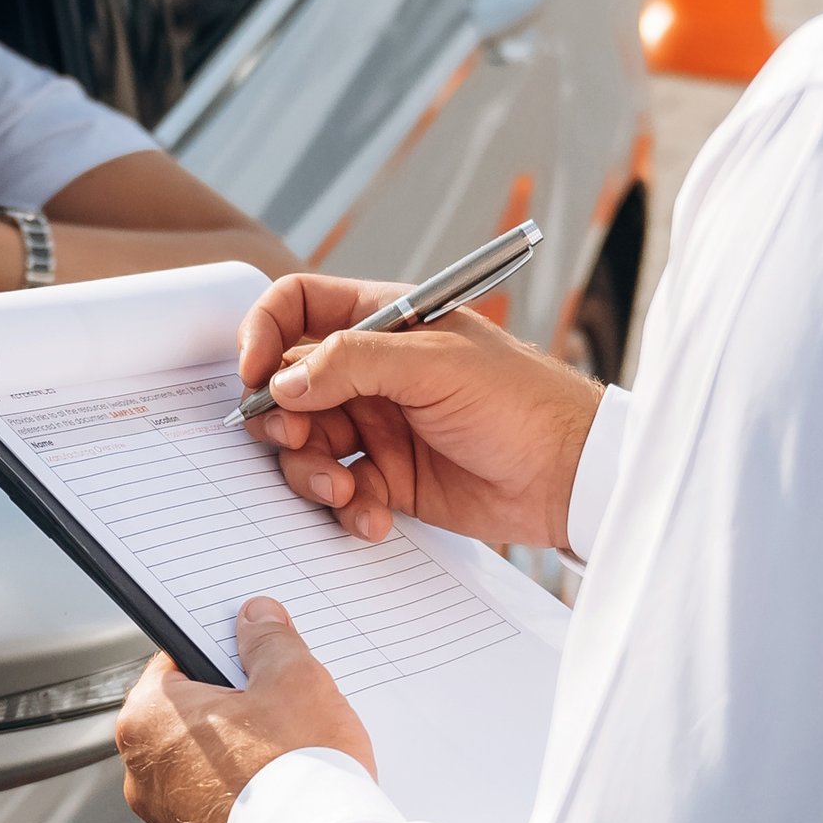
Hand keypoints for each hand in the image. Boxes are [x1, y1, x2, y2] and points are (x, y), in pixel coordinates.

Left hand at [116, 599, 373, 822]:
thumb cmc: (298, 772)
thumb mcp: (294, 681)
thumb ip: (269, 642)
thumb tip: (255, 618)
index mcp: (148, 720)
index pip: (174, 665)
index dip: (218, 654)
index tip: (250, 658)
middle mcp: (142, 777)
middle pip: (190, 723)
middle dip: (234, 713)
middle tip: (283, 710)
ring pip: (205, 775)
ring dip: (241, 764)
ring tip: (294, 762)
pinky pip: (221, 820)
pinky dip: (248, 810)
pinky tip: (289, 804)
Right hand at [239, 272, 601, 549]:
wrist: (571, 476)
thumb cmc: (522, 401)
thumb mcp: (435, 365)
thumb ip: (352, 364)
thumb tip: (281, 381)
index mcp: (383, 323)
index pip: (298, 306)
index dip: (263, 333)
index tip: (251, 373)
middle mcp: (372, 372)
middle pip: (288, 386)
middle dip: (282, 418)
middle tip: (299, 441)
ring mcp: (378, 426)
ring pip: (305, 445)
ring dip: (309, 472)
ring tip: (343, 490)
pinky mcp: (388, 479)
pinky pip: (339, 492)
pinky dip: (345, 508)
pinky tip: (374, 516)